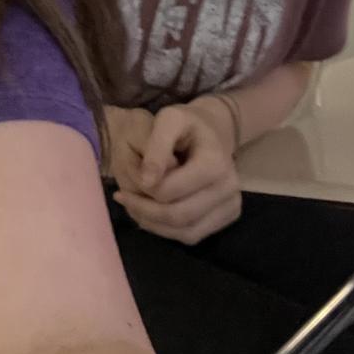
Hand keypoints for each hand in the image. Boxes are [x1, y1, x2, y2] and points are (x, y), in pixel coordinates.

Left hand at [113, 100, 241, 245]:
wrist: (214, 131)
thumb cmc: (187, 123)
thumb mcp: (169, 119)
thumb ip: (156, 146)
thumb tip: (146, 182)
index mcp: (214, 163)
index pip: (169, 191)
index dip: (142, 190)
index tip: (126, 179)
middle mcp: (228, 188)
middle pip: (179, 216)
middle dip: (144, 210)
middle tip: (121, 198)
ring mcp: (231, 205)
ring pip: (186, 232)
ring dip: (154, 224)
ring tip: (132, 206)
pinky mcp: (228, 216)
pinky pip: (194, 235)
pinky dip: (168, 230)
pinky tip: (151, 214)